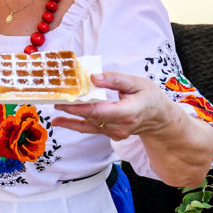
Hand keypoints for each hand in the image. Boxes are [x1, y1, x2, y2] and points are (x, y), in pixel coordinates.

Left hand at [52, 71, 173, 139]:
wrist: (159, 118)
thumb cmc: (149, 97)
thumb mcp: (137, 82)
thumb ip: (115, 80)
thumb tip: (93, 78)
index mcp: (128, 112)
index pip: (99, 111)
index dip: (80, 107)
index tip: (64, 101)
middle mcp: (120, 126)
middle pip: (90, 116)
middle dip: (71, 107)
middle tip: (53, 97)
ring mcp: (115, 133)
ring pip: (88, 122)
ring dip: (71, 113)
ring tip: (53, 104)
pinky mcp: (110, 134)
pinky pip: (89, 129)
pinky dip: (73, 124)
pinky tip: (58, 122)